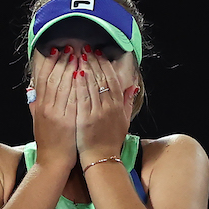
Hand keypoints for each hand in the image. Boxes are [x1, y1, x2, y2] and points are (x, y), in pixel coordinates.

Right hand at [29, 46, 78, 170]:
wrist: (53, 161)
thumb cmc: (49, 141)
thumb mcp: (38, 120)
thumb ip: (36, 104)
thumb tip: (33, 89)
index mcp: (40, 106)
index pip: (43, 79)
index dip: (49, 63)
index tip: (56, 50)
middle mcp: (47, 108)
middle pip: (54, 79)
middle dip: (62, 62)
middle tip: (70, 47)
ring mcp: (57, 115)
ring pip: (64, 87)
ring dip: (71, 69)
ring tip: (79, 56)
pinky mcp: (68, 122)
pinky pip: (74, 100)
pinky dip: (78, 87)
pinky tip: (84, 76)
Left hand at [74, 47, 138, 166]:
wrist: (102, 159)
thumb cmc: (111, 140)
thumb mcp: (125, 121)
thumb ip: (128, 102)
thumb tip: (133, 86)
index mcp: (119, 106)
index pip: (113, 79)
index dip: (106, 65)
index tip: (99, 53)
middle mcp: (110, 107)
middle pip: (102, 79)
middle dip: (94, 62)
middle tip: (87, 49)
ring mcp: (97, 112)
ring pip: (92, 85)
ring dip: (86, 68)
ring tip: (79, 55)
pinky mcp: (86, 119)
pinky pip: (82, 97)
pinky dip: (79, 84)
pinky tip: (75, 73)